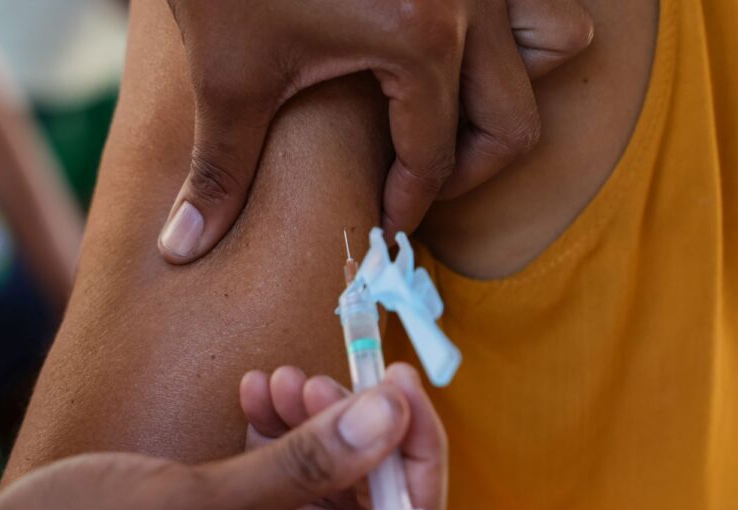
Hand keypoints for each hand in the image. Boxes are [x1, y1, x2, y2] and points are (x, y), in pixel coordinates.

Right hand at [0, 368, 444, 509]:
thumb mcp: (205, 505)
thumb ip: (307, 465)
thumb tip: (391, 416)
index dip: (417, 454)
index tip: (402, 384)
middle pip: (374, 501)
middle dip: (358, 429)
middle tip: (323, 375)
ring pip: (331, 481)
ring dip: (316, 422)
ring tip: (278, 381)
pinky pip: (286, 478)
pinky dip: (278, 432)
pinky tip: (256, 397)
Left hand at [158, 0, 593, 262]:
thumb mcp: (228, 73)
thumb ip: (219, 173)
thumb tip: (184, 249)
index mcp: (422, 38)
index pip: (435, 156)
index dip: (408, 205)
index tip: (384, 225)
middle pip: (513, 121)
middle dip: (468, 172)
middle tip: (416, 186)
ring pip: (552, 45)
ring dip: (504, 95)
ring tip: (445, 115)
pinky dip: (509, 32)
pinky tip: (450, 50)